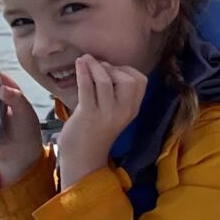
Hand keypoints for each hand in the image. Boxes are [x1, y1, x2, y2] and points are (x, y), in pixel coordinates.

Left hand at [52, 54, 148, 186]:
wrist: (83, 159)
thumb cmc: (94, 132)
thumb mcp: (113, 113)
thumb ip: (114, 94)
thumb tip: (104, 65)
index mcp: (132, 109)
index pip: (140, 81)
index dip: (125, 69)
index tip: (111, 70)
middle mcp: (123, 111)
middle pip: (128, 79)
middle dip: (112, 67)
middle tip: (97, 68)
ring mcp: (106, 114)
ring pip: (105, 80)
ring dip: (94, 66)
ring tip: (85, 59)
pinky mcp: (88, 115)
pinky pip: (87, 87)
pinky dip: (83, 72)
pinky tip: (79, 64)